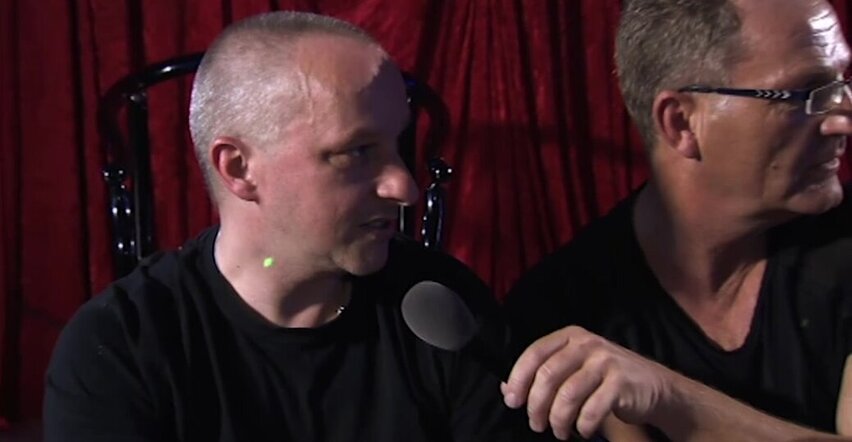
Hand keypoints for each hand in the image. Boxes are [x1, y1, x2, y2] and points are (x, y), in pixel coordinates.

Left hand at [500, 326, 671, 439]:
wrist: (653, 386)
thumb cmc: (605, 378)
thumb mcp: (574, 367)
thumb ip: (543, 373)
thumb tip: (507, 389)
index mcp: (570, 336)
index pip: (535, 353)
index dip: (519, 378)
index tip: (512, 401)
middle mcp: (587, 344)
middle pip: (548, 375)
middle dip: (536, 404)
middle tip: (536, 423)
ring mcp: (606, 361)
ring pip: (568, 394)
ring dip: (558, 419)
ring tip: (559, 431)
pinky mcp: (621, 382)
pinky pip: (592, 409)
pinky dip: (583, 425)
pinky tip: (582, 430)